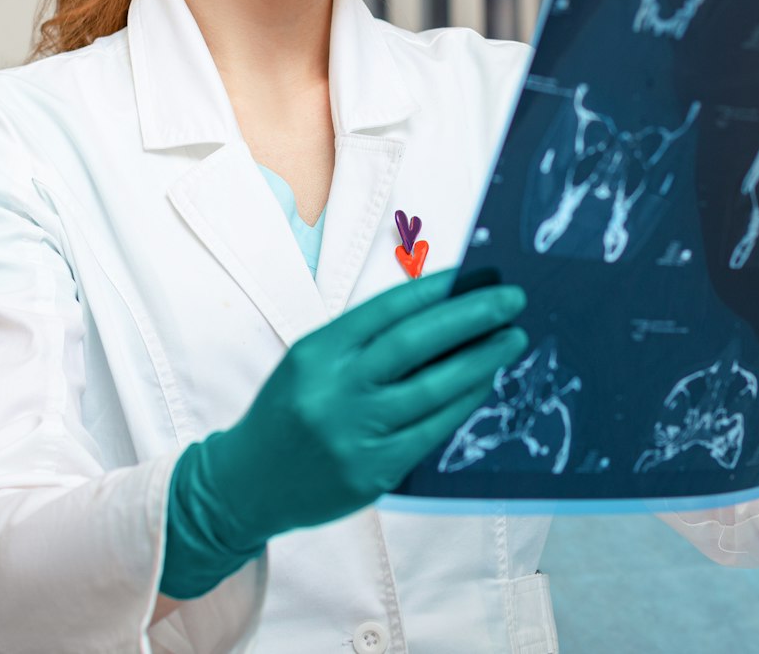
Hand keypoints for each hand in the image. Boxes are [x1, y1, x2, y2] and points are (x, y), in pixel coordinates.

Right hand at [159, 268, 527, 598]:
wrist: (246, 484)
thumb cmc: (290, 411)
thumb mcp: (312, 362)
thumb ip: (366, 340)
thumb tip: (443, 310)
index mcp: (317, 352)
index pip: (387, 310)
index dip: (437, 289)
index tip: (477, 273)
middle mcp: (334, 390)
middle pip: (414, 344)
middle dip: (471, 316)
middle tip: (512, 299)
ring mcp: (354, 434)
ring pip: (432, 389)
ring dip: (480, 360)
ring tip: (511, 339)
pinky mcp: (372, 472)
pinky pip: (431, 431)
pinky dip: (463, 403)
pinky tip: (484, 383)